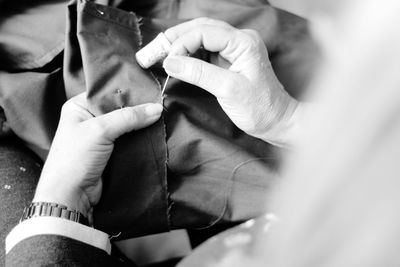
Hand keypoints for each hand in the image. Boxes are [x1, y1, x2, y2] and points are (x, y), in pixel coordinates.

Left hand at [33, 93, 162, 218]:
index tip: (151, 90)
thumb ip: (129, 117)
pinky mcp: (111, 152)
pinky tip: (155, 133)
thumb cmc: (75, 158)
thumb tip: (157, 109)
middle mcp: (90, 119)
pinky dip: (141, 138)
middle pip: (120, 109)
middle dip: (138, 109)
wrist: (71, 196)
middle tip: (161, 104)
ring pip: (127, 126)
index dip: (129, 92)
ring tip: (163, 117)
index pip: (108, 92)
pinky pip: (130, 140)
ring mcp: (101, 137)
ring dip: (142, 125)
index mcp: (79, 107)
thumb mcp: (100, 130)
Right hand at [141, 18, 299, 146]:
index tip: (167, 62)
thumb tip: (170, 62)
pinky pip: (202, 53)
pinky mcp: (228, 62)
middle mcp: (238, 40)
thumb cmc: (260, 108)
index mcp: (243, 42)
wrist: (277, 122)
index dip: (182, 43)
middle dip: (173, 40)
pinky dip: (186, 56)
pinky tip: (173, 63)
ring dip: (177, 46)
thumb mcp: (229, 90)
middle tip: (150, 52)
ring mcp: (233, 50)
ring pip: (199, 39)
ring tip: (155, 56)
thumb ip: (199, 73)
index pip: (204, 31)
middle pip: (199, 29)